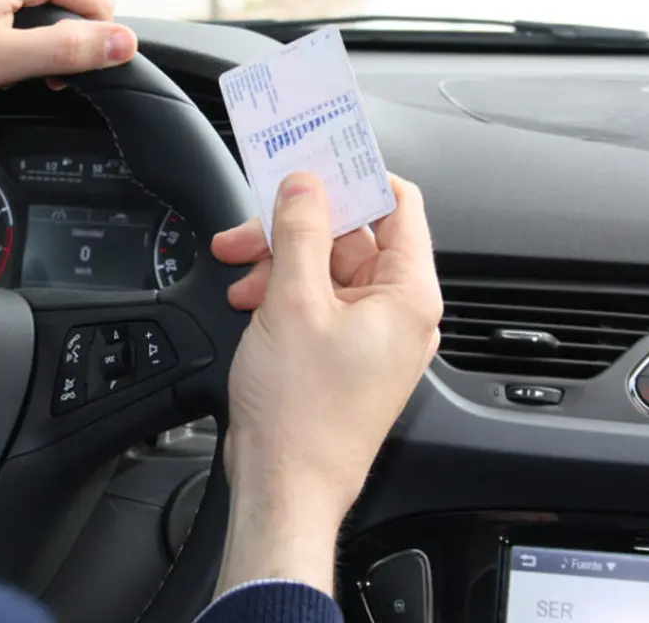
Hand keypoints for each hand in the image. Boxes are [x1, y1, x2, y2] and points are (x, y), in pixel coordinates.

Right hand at [209, 172, 441, 594]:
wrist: (284, 488)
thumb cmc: (302, 417)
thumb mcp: (294, 302)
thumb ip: (301, 230)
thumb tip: (305, 183)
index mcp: (407, 295)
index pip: (398, 204)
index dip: (356, 176)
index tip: (315, 160)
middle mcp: (397, 313)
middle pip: (352, 235)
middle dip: (297, 227)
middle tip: (251, 227)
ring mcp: (370, 336)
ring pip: (327, 268)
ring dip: (281, 261)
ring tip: (240, 273)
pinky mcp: (342, 355)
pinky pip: (317, 302)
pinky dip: (283, 293)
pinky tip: (249, 299)